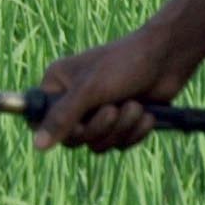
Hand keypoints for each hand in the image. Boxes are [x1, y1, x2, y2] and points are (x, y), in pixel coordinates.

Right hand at [33, 26, 196, 152]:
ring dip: (121, 128)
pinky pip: (119, 144)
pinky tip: (146, 114)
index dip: (55, 130)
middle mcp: (74, 100)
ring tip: (134, 106)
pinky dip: (134, 132)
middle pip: (73, 139)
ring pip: (98, 144)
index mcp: (58, 85)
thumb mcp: (89, 90)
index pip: (39, 118)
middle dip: (99, 127)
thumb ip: (62, 118)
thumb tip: (37, 145)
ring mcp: (97, 113)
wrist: (167, 59)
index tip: (76, 126)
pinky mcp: (120, 123)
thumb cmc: (124, 64)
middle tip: (112, 109)